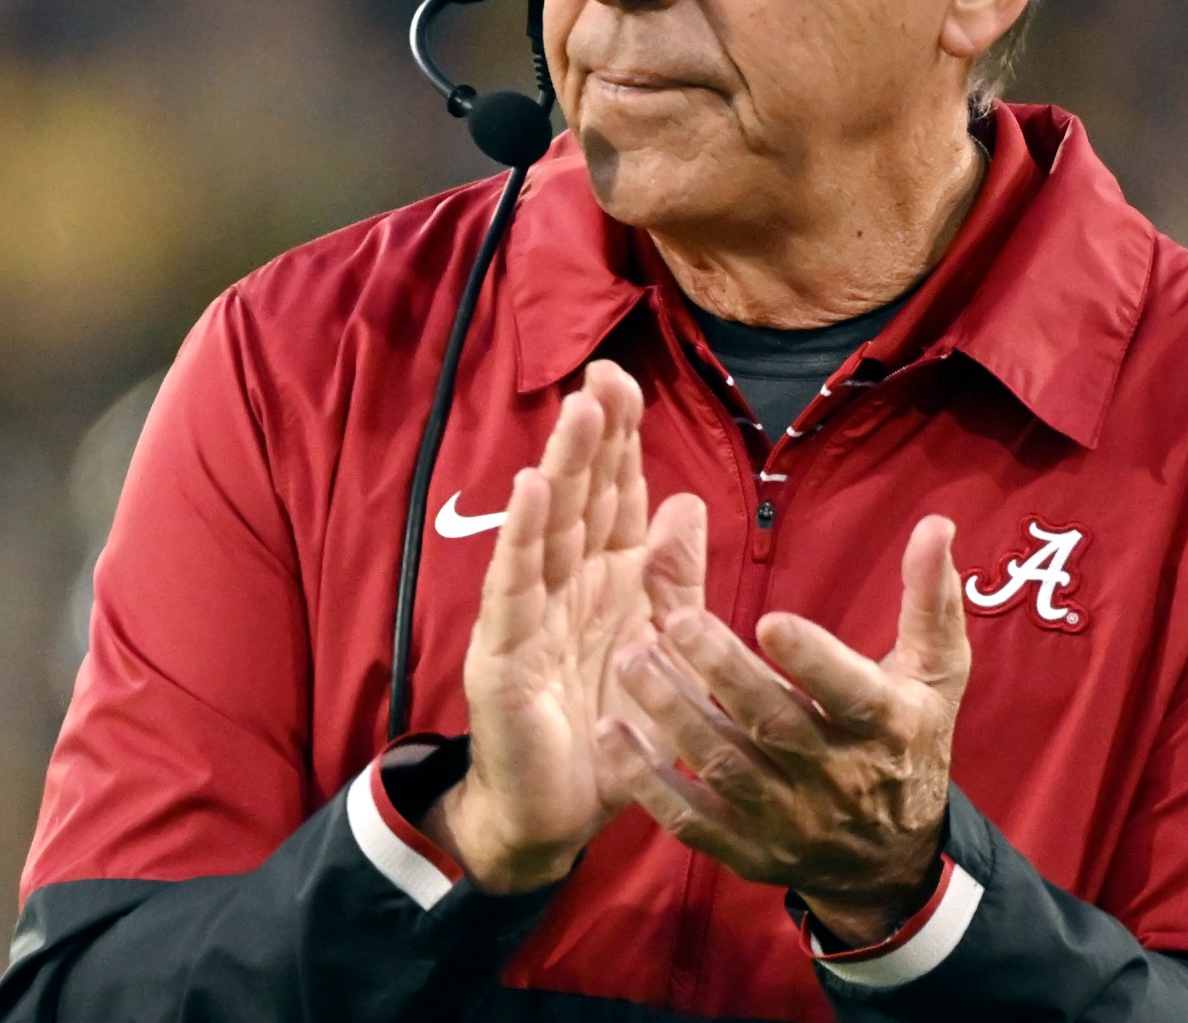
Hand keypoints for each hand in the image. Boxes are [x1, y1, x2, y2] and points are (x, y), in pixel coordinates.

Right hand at [421, 361, 706, 891]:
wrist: (556, 813)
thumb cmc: (608, 729)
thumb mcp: (659, 646)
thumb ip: (673, 578)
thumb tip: (686, 502)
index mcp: (607, 579)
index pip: (613, 495)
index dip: (619, 439)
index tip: (625, 379)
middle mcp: (565, 584)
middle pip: (580, 496)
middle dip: (592, 435)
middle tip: (604, 374)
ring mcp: (528, 613)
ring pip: (548, 527)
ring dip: (562, 467)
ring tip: (577, 412)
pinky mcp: (502, 653)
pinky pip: (515, 587)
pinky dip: (523, 538)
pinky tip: (532, 491)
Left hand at [595, 516, 968, 946]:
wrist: (891, 859)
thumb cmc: (909, 741)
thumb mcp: (936, 673)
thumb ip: (930, 598)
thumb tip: (935, 524)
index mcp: (887, 727)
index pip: (850, 694)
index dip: (812, 660)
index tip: (770, 619)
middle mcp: (838, 780)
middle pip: (773, 725)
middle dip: (721, 673)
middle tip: (673, 621)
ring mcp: (788, 822)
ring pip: (724, 768)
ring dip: (674, 715)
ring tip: (631, 659)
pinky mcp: (746, 851)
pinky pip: (690, 820)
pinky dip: (647, 781)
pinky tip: (610, 733)